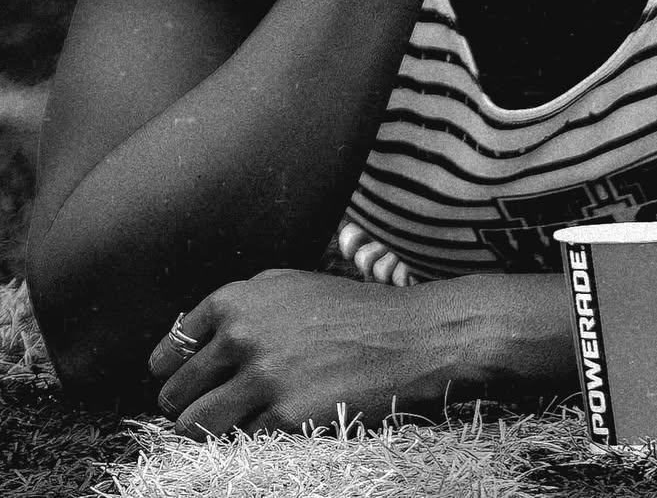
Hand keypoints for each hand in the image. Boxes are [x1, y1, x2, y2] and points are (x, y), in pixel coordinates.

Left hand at [147, 269, 464, 438]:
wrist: (410, 336)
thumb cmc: (354, 311)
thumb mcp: (291, 288)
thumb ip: (242, 309)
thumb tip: (194, 343)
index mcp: (239, 298)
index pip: (173, 348)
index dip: (171, 371)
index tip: (178, 383)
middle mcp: (242, 334)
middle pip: (175, 392)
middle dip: (185, 407)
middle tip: (204, 412)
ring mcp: (263, 377)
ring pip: (196, 426)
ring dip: (207, 432)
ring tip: (228, 429)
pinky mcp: (284, 416)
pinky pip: (242, 442)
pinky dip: (251, 440)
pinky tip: (274, 426)